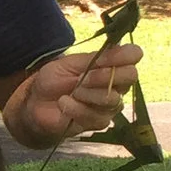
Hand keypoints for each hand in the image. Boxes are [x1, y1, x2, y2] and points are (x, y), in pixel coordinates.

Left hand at [15, 41, 143, 143]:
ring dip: (86, 93)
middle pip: (130, 76)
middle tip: (82, 78)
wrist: (36, 103)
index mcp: (112, 64)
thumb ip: (94, 58)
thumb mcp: (70, 63)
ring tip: (71, 92)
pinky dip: (75, 108)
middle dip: (103, 75)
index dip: (122, 55)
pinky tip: (64, 103)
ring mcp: (110, 105)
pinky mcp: (100, 122)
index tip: (101, 60)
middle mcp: (117, 84)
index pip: (134, 55)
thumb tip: (116, 48)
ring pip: (112, 99)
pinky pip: (96, 116)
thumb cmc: (54, 80)